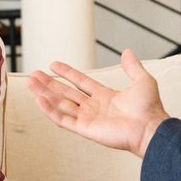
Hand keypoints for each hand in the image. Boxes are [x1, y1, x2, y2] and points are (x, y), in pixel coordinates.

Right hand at [25, 48, 167, 157]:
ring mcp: (88, 119)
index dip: (67, 73)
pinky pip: (63, 119)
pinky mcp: (85, 129)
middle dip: (49, 84)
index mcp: (105, 97)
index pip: (81, 82)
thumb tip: (127, 51)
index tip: (53, 65)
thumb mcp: (142, 81)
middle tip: (34, 75)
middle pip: (66, 93)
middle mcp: (94, 108)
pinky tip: (39, 100)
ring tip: (30, 83)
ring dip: (45, 94)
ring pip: (61, 104)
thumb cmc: (149, 108)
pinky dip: (50, 110)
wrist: (150, 128)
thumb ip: (132, 67)